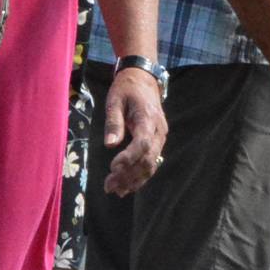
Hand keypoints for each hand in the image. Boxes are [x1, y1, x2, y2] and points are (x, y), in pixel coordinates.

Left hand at [101, 66, 168, 195]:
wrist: (143, 79)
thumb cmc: (126, 88)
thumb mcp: (115, 99)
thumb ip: (113, 122)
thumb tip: (109, 145)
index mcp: (148, 119)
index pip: (143, 144)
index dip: (129, 158)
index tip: (113, 167)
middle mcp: (159, 132)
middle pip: (147, 160)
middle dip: (129, 175)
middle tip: (109, 186)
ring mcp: (160, 138)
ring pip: (151, 165)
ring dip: (134, 180)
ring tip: (116, 190)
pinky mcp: (157, 141)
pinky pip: (151, 162)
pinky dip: (140, 175)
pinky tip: (127, 185)